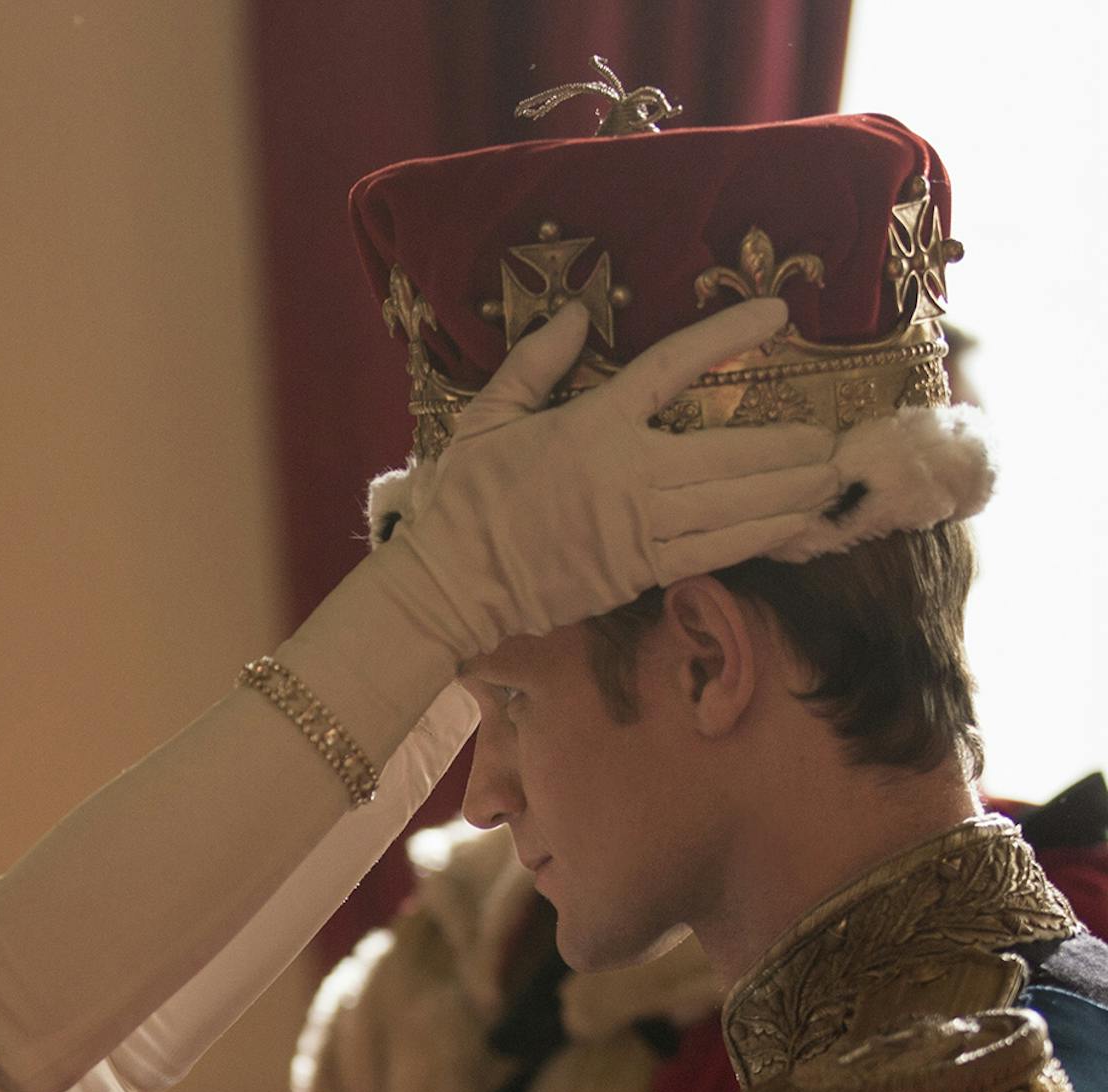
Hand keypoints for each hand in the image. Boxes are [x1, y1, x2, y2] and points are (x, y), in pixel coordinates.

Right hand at [369, 295, 844, 661]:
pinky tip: (795, 524)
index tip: (777, 316)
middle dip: (791, 444)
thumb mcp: (487, 416)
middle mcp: (628, 474)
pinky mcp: (641, 571)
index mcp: (593, 425)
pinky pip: (717, 549)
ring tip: (829, 478)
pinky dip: (763, 535)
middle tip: (834, 436)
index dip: (728, 336)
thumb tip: (581, 312)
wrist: (453, 584)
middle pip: (732, 451)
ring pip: (736, 504)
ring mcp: (639, 528)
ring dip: (791, 490)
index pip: (673, 367)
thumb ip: (536, 361)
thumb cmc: (466, 499)